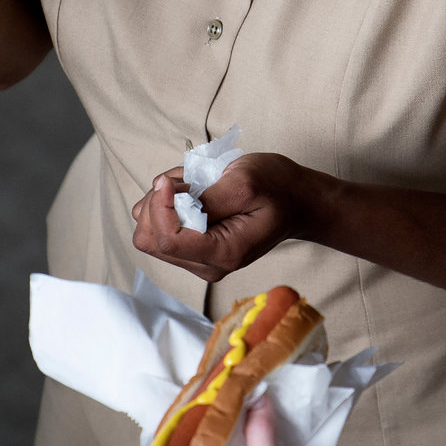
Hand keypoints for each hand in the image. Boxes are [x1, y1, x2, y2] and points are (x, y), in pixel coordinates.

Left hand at [129, 152, 325, 282]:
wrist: (297, 201)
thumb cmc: (277, 188)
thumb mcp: (245, 182)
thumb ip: (204, 197)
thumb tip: (165, 196)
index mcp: (223, 253)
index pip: (167, 240)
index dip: (159, 207)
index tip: (169, 180)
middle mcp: (206, 265)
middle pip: (150, 240)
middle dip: (158, 203)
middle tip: (188, 182)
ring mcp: (198, 260)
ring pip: (148, 234)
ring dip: (161, 202)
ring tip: (195, 186)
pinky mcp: (192, 250)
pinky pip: (158, 228)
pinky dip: (165, 205)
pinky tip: (192, 194)